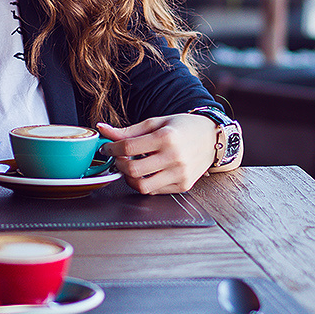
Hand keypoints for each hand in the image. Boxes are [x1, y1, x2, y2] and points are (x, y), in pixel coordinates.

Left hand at [95, 114, 215, 194]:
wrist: (211, 138)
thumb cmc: (182, 127)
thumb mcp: (156, 122)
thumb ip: (128, 130)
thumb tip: (102, 129)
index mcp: (166, 137)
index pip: (129, 147)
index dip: (112, 148)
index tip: (107, 147)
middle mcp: (174, 157)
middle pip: (133, 169)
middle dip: (119, 165)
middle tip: (118, 158)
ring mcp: (180, 174)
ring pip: (142, 186)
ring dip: (130, 178)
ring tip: (131, 167)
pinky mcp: (183, 185)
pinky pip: (155, 191)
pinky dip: (145, 183)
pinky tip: (146, 172)